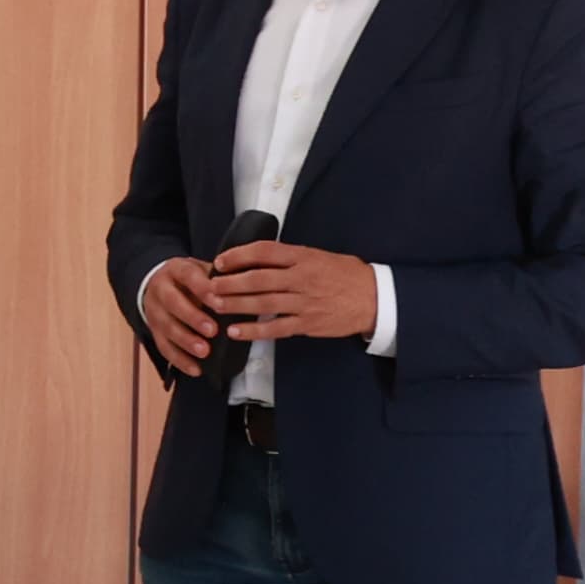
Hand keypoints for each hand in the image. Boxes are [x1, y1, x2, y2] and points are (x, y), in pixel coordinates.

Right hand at [138, 256, 221, 374]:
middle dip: (192, 317)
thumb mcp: (201, 269)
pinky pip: (164, 348)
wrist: (158, 283)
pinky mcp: (154, 331)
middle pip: (173, 303)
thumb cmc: (189, 279)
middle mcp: (161, 289)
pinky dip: (180, 360)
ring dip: (185, 341)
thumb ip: (219, 277)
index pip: (188, 276)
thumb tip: (244, 286)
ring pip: (166, 327)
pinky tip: (196, 369)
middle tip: (212, 330)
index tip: (218, 302)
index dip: (202, 289)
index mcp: (175, 270)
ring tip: (204, 351)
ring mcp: (155, 311)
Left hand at [205, 239, 378, 343]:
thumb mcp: (319, 256)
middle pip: (259, 279)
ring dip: (235, 305)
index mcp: (304, 257)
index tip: (221, 261)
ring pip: (263, 303)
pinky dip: (254, 330)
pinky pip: (276, 328)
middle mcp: (302, 278)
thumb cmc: (345, 274)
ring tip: (214, 306)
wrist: (375, 299)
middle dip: (230, 283)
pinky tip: (235, 331)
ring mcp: (304, 302)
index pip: (265, 252)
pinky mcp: (307, 323)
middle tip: (209, 286)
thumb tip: (257, 257)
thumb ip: (290, 257)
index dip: (239, 255)